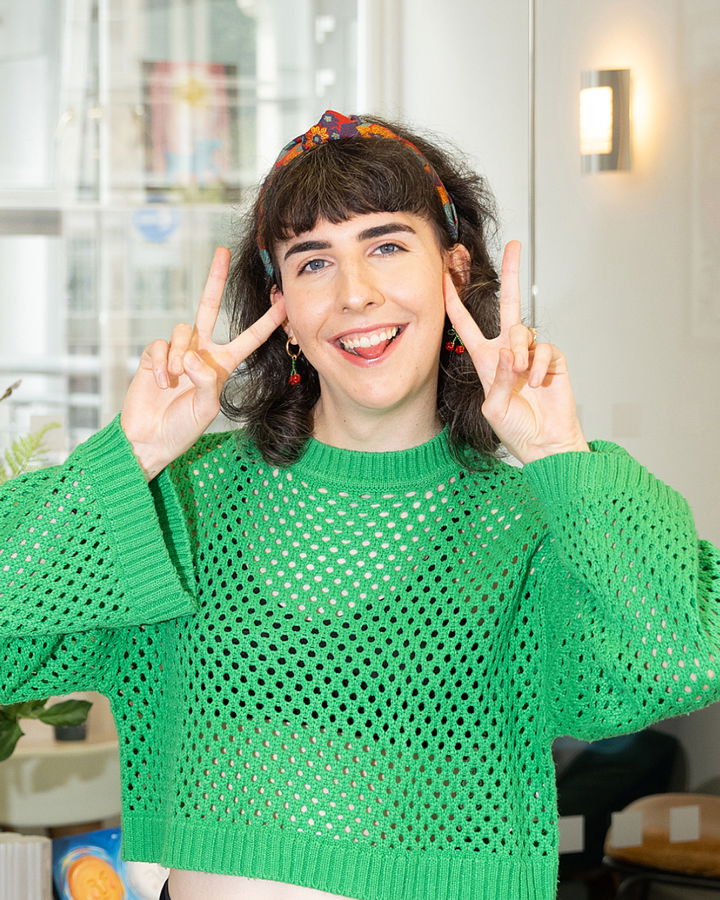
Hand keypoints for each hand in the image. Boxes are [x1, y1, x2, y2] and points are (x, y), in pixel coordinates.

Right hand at [121, 247, 285, 479]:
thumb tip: (191, 355)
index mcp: (223, 365)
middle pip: (209, 307)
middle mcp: (201, 352)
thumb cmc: (182, 428)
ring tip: (173, 381)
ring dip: (178, 356)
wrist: (149, 438)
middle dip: (215, 279)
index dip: (267, 322)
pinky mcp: (153, 355)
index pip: (249, 338)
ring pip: (182, 330)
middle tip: (222, 252)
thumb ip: (207, 381)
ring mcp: (176, 352)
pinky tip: (160, 382)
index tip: (283, 302)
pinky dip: (160, 364)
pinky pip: (159, 345)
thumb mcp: (206, 408)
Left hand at [444, 240, 588, 463]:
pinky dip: (541, 366)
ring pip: (523, 331)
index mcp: (485, 359)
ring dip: (521, 353)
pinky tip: (539, 383)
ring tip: (523, 376)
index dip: (455, 300)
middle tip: (514, 245)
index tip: (446, 275)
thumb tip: (510, 352)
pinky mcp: (553, 360)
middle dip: (510, 274)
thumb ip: (498, 379)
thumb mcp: (493, 407)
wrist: (545, 444)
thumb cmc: (515, 430)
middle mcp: (507, 351)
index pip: (466, 323)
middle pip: (507, 303)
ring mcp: (531, 354)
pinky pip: (545, 349)